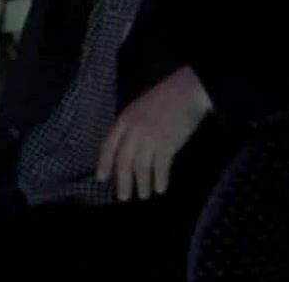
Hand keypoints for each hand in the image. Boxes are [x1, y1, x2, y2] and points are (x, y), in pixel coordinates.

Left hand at [97, 66, 212, 201]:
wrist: (187, 91)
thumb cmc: (164, 99)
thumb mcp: (139, 108)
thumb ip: (130, 127)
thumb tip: (126, 151)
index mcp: (124, 119)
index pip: (108, 145)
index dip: (104, 163)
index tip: (101, 178)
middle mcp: (133, 130)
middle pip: (123, 161)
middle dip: (123, 181)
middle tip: (123, 198)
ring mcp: (150, 137)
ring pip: (141, 167)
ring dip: (142, 184)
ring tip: (144, 196)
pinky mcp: (167, 143)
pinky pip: (160, 167)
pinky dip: (160, 179)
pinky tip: (161, 188)